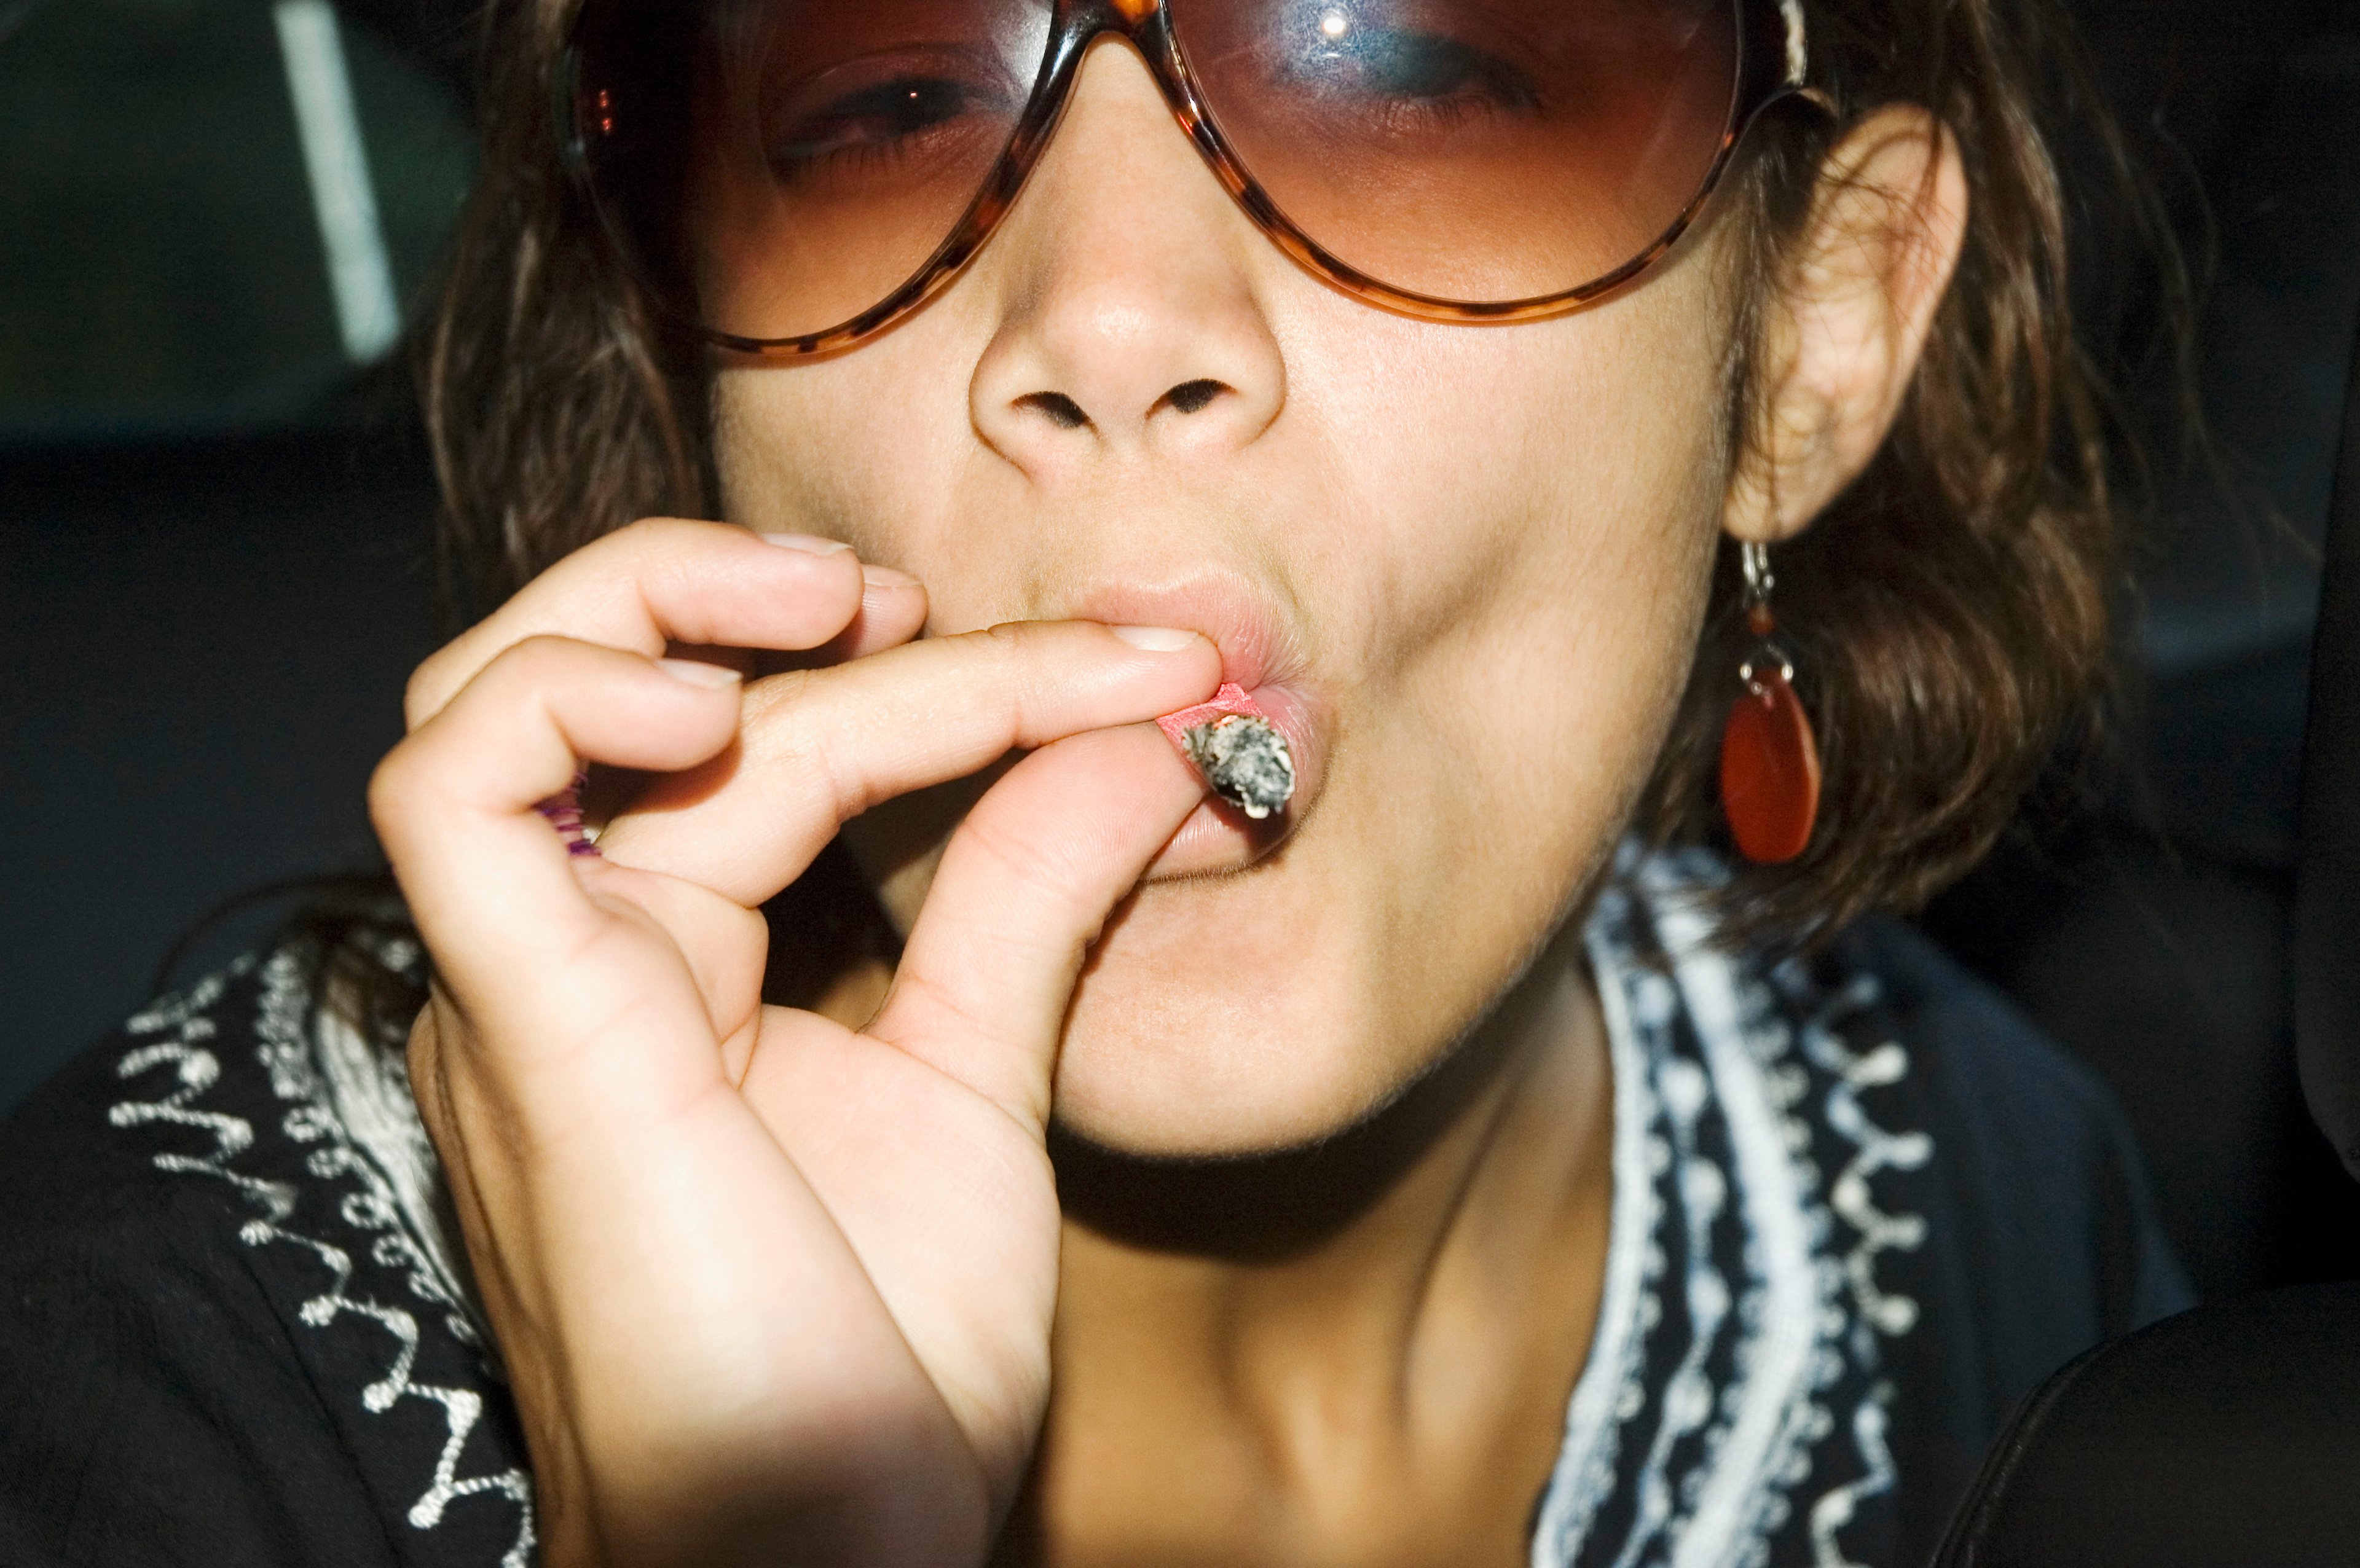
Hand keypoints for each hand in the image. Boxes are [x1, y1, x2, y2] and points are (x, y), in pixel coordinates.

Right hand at [369, 520, 1218, 1566]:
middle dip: (781, 595)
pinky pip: (449, 799)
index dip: (963, 677)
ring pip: (512, 693)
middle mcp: (584, 957)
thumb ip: (1029, 900)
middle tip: (924, 593)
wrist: (832, 1554)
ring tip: (836, 605)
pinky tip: (715, 710)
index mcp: (675, 965)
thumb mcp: (977, 1077)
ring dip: (657, 600)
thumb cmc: (880, 1359)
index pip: (787, 744)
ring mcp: (536, 988)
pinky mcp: (522, 1031)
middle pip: (652, 687)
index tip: (1147, 672)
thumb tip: (1147, 742)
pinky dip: (563, 704)